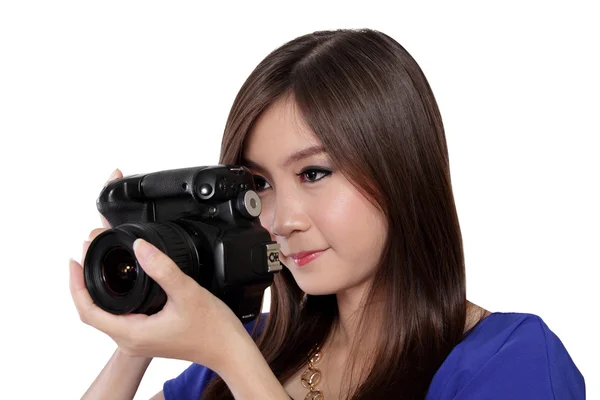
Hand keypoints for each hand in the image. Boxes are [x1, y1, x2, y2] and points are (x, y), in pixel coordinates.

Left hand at [69, 170, 248, 370]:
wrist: (229, 349)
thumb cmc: (212, 328)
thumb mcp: (187, 293)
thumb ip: (162, 268)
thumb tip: (140, 246)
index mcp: (133, 333)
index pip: (88, 310)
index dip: (76, 284)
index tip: (76, 260)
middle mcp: (130, 341)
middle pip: (92, 311)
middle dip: (84, 281)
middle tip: (88, 252)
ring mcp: (138, 340)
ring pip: (105, 314)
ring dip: (98, 288)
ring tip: (98, 261)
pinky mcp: (147, 336)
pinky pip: (119, 316)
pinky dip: (113, 296)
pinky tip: (121, 281)